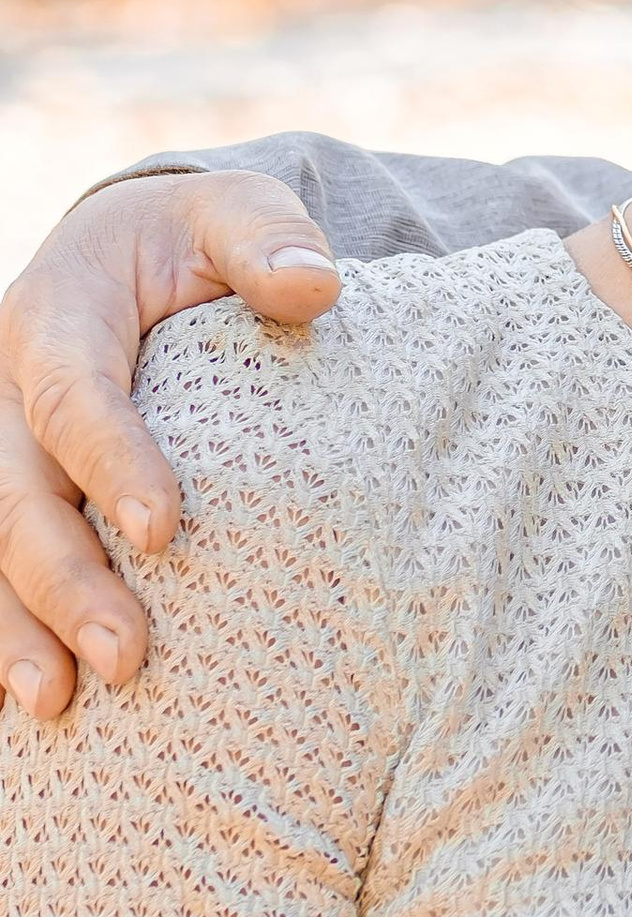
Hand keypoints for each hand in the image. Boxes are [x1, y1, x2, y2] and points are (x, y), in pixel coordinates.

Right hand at [0, 174, 340, 718]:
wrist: (132, 255)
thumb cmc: (198, 243)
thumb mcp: (233, 213)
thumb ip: (267, 240)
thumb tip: (315, 288)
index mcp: (54, 315)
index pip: (71, 395)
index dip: (110, 461)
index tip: (165, 531)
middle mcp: (3, 389)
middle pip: (13, 493)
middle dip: (61, 579)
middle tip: (128, 657)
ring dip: (16, 627)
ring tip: (57, 704)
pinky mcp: (7, 493)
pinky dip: (1, 631)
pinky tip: (30, 701)